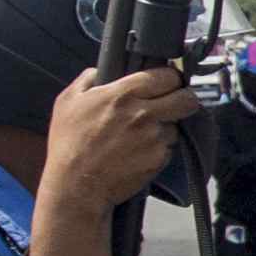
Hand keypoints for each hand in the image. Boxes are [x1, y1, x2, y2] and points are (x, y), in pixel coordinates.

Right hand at [39, 65, 195, 210]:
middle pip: (187, 99)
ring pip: (177, 125)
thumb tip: (101, 70)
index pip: (166, 76)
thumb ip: (88, 79)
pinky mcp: (159, 158)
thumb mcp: (67, 101)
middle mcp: (143, 114)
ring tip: (143, 133)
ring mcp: (154, 138)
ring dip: (167, 126)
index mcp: (122, 94)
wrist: (77, 184)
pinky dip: (160, 147)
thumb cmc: (68, 143)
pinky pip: (169, 147)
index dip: (171, 77)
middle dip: (184, 98)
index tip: (167, 81)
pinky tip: (140, 151)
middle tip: (175, 102)